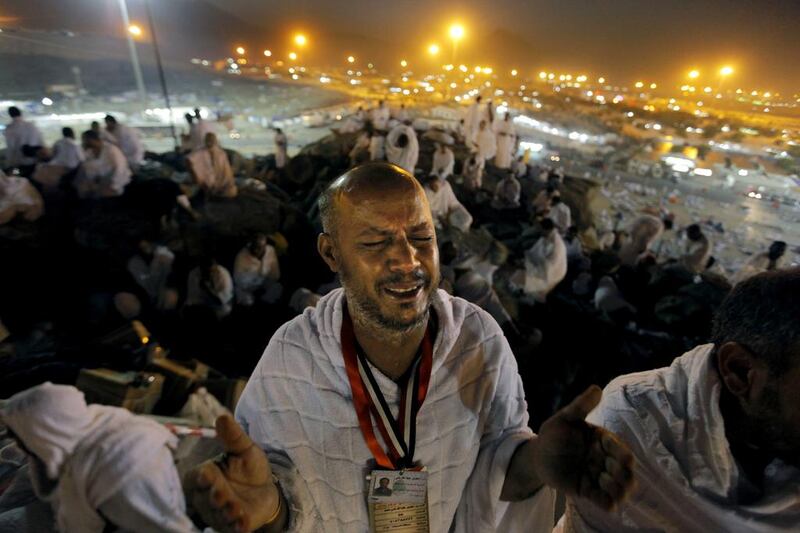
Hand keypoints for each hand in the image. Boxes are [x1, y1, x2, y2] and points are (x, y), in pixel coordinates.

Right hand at [185, 415, 279, 531]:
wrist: (266, 490)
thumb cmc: (249, 468)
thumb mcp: (245, 450)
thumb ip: (234, 436)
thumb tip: (223, 416)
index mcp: (206, 475)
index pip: (197, 477)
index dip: (200, 477)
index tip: (206, 474)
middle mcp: (208, 496)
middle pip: (207, 498)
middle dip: (214, 496)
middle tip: (220, 493)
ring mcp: (219, 513)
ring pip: (219, 515)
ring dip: (225, 512)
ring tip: (234, 508)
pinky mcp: (234, 526)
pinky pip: (232, 528)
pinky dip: (236, 527)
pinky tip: (242, 524)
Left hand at [534, 386, 634, 510]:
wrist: (537, 456)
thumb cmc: (553, 433)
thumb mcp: (565, 418)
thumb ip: (581, 406)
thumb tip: (597, 388)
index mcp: (603, 440)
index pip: (619, 447)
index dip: (622, 454)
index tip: (625, 459)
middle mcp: (604, 458)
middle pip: (624, 470)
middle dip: (622, 474)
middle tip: (609, 474)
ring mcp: (598, 475)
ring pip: (618, 487)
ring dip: (619, 490)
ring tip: (605, 487)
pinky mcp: (589, 490)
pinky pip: (604, 500)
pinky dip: (609, 503)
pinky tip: (609, 505)